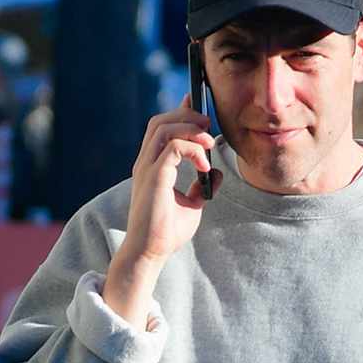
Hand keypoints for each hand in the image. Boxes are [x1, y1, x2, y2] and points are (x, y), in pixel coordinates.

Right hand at [102, 97, 221, 328]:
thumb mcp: (191, 205)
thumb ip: (201, 187)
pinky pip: (173, 147)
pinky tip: (204, 165)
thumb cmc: (165, 233)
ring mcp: (147, 168)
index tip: (199, 109)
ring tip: (209, 141)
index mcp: (151, 166)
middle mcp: (146, 163)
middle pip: (160, 121)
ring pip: (164, 128)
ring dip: (191, 129)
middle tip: (208, 125)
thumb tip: (216, 173)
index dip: (180, 113)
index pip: (161, 128)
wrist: (150, 253)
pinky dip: (192, 149)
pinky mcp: (154, 177)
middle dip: (186, 115)